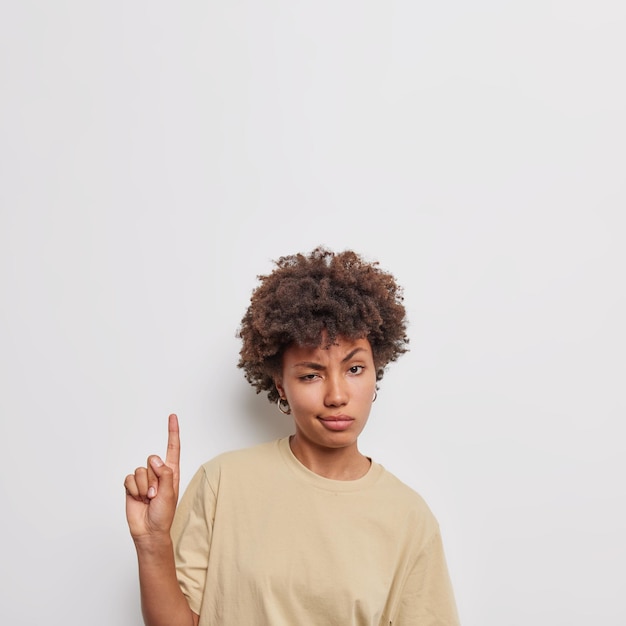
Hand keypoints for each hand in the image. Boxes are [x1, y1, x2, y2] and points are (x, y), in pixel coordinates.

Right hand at [124, 414, 180, 540]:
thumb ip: (164, 474)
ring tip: (148, 498)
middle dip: (153, 478)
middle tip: (155, 494)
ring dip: (143, 487)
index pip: (172, 448)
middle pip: (152, 460)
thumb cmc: (163, 514)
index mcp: (171, 472)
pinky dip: (133, 489)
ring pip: (140, 471)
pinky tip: (138, 499)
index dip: (172, 431)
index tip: (172, 416)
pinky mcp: (132, 486)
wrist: (148, 530)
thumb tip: (155, 459)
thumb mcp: (169, 493)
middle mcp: (158, 473)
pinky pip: (129, 479)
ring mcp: (144, 479)